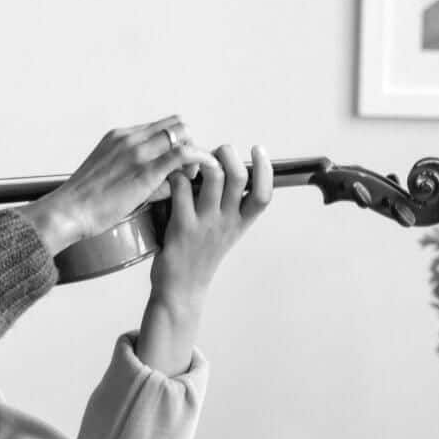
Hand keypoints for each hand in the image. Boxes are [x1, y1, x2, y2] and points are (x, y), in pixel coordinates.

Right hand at [25, 115, 216, 253]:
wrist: (68, 212)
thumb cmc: (83, 202)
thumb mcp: (105, 172)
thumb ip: (129, 168)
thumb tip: (156, 179)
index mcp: (118, 137)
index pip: (160, 126)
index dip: (174, 141)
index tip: (176, 162)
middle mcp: (129, 138)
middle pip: (176, 125)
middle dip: (187, 143)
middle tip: (187, 169)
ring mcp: (138, 151)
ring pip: (183, 135)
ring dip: (194, 153)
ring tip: (189, 177)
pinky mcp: (146, 170)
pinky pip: (183, 154)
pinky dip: (198, 159)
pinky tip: (198, 173)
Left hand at [135, 144, 272, 373]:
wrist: (181, 288)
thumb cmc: (200, 255)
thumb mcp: (224, 233)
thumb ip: (229, 206)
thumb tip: (226, 170)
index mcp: (240, 224)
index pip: (264, 195)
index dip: (266, 169)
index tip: (259, 150)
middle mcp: (226, 222)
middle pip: (238, 178)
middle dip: (229, 154)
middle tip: (218, 151)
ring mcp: (205, 224)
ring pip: (212, 177)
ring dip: (203, 159)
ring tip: (193, 158)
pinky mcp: (180, 226)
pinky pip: (181, 189)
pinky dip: (177, 175)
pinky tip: (172, 176)